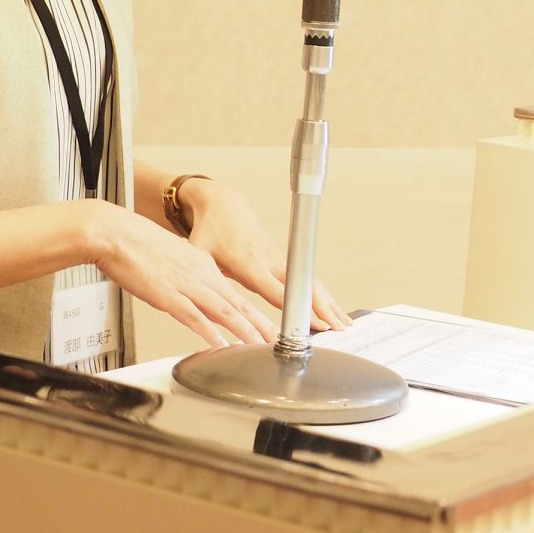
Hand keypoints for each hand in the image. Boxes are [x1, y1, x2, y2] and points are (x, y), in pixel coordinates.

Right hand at [86, 200, 278, 347]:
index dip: (254, 313)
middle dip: (261, 325)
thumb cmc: (136, 246)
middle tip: (279, 340)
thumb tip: (194, 293)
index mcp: (202, 264)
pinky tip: (221, 345)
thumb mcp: (173, 259)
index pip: (235, 293)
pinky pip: (193, 317)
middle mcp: (200, 274)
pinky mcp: (167, 294)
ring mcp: (186, 284)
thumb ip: (187, 276)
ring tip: (260, 346)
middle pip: (238, 303)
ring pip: (223, 310)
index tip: (267, 327)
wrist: (114, 233)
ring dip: (245, 330)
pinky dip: (210, 333)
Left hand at [176, 178, 351, 332]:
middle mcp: (269, 261)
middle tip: (338, 329)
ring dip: (328, 303)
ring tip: (344, 325)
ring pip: (310, 283)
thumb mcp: (198, 254)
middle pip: (302, 288)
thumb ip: (197, 279)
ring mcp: (279, 259)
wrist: (222, 203)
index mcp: (249, 264)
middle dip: (322, 309)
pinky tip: (333, 310)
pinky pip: (307, 278)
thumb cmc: (209, 230)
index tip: (310, 323)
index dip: (295, 307)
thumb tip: (189, 305)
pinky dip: (322, 295)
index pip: (277, 291)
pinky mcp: (283, 258)